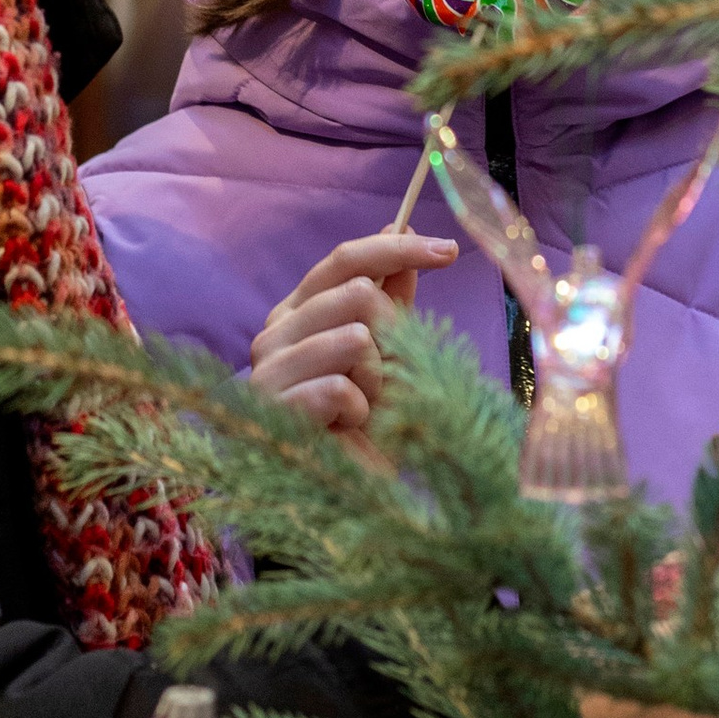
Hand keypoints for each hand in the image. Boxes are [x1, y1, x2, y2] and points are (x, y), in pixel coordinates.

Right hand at [248, 230, 458, 432]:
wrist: (339, 490)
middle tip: (388, 377)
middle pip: (358, 293)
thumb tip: (406, 227)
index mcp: (298, 310)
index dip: (397, 248)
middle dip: (392, 334)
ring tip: (365, 408)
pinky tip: (346, 427)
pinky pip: (339, 387)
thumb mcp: (387, 352)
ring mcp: (268, 368)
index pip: (345, 259)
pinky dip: (359, 411)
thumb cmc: (362, 421)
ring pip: (354, 339)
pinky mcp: (272, 405)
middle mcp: (275, 331)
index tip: (450, 251)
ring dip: (377, 380)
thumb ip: (391, 295)